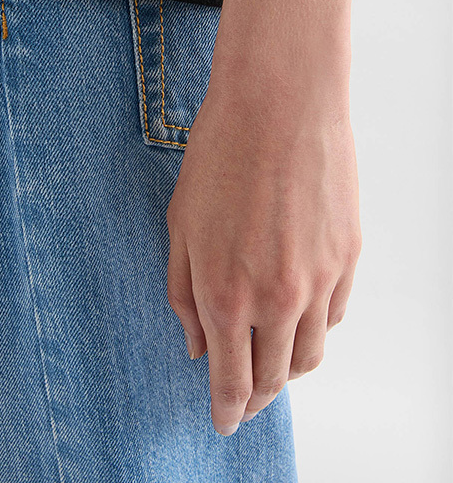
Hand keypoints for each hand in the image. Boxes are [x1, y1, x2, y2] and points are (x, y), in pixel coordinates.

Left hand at [165, 53, 360, 435]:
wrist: (280, 105)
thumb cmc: (221, 155)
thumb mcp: (180, 224)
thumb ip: (183, 293)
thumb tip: (196, 345)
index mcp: (225, 294)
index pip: (231, 381)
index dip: (226, 410)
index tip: (223, 423)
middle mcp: (276, 299)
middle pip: (274, 379)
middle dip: (256, 397)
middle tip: (244, 398)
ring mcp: (319, 282)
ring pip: (309, 356)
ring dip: (288, 368)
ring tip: (270, 360)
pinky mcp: (349, 259)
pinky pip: (333, 316)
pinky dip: (313, 328)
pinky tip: (296, 314)